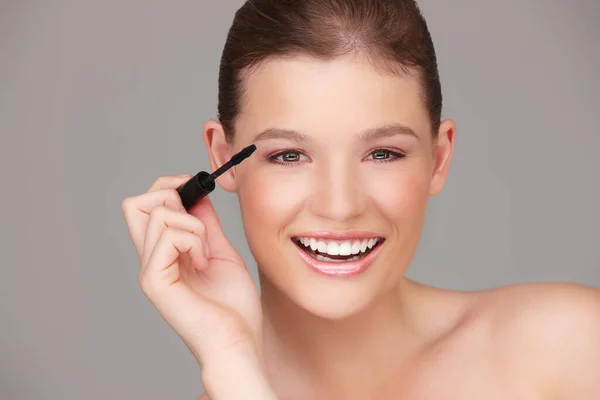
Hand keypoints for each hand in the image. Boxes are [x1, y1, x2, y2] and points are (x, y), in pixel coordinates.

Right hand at [121, 175, 262, 366]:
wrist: (239, 341)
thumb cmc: (233, 305)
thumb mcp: (220, 251)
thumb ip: (205, 225)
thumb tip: (197, 194)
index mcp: (163, 252)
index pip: (145, 205)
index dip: (168, 187)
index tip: (198, 193)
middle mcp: (151, 258)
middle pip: (135, 203)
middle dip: (171, 195)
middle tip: (198, 219)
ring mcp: (150, 270)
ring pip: (156, 214)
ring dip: (193, 225)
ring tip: (207, 253)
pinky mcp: (155, 282)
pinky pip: (166, 237)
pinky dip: (193, 240)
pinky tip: (204, 263)